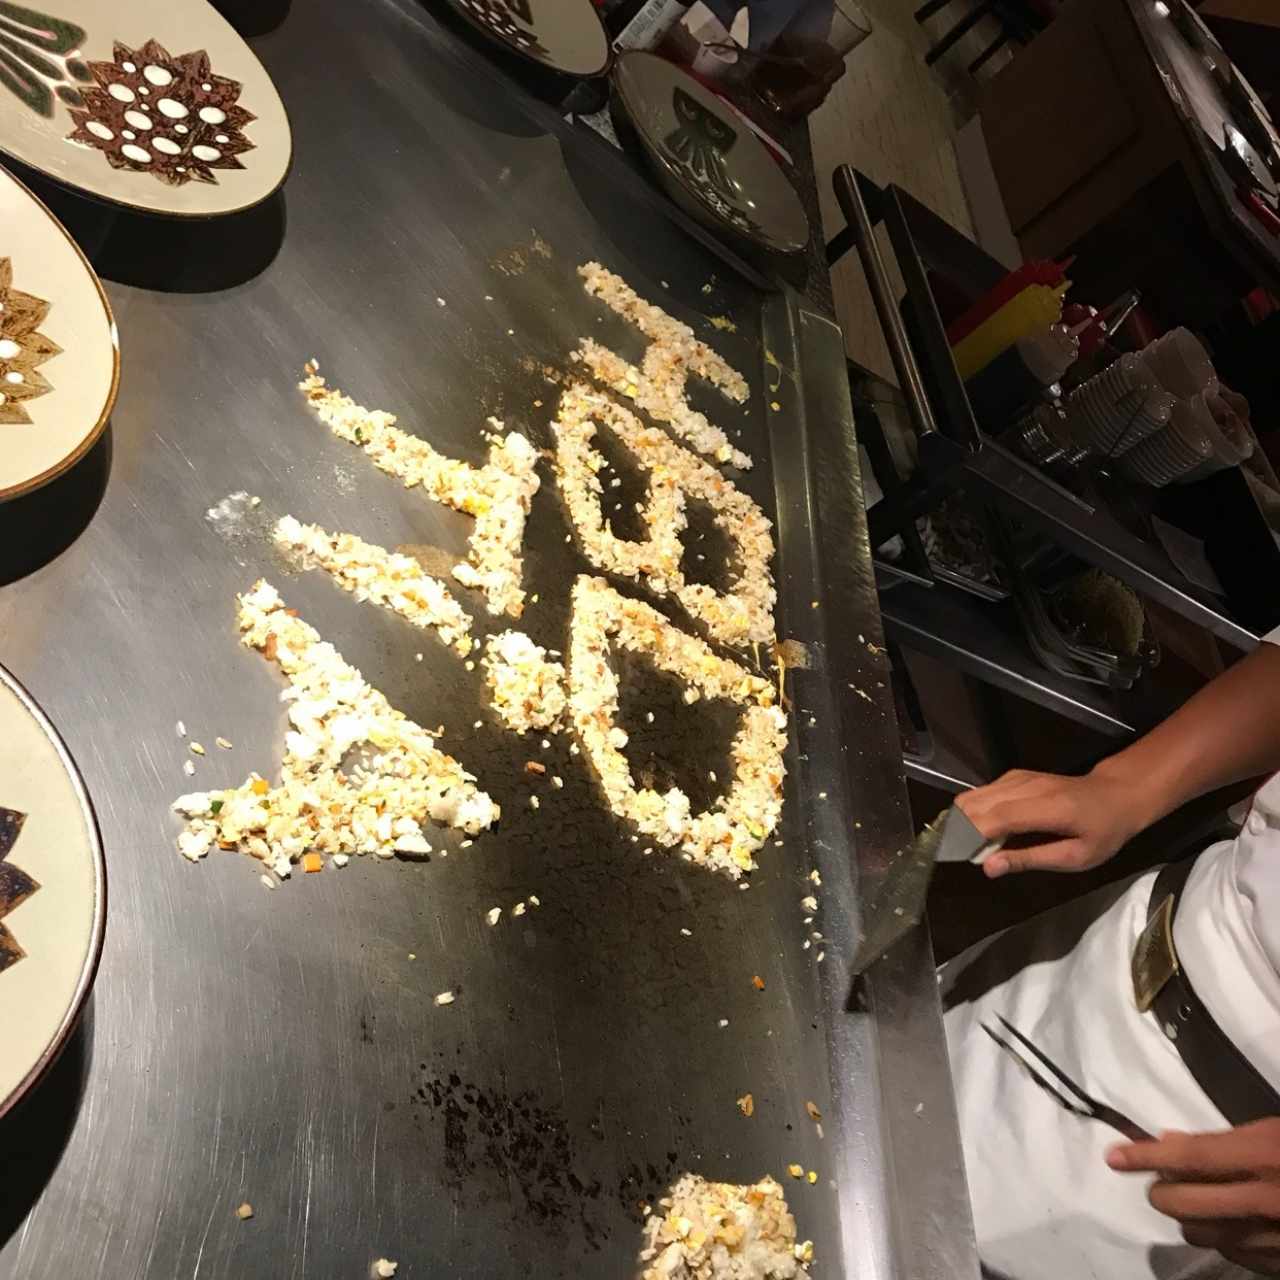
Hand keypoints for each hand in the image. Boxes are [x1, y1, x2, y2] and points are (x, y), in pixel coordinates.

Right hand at [954, 766, 1147, 878]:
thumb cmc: (1102, 832)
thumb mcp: (1075, 857)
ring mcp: (1018, 778)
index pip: (996, 818)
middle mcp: (1027, 786)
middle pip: (975, 803)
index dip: (969, 836)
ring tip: (964, 846)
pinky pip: (982, 793)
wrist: (1117, 795)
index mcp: (1048, 808)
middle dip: (957, 831)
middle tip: (956, 856)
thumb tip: (989, 867)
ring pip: (973, 796)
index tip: (952, 856)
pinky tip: (978, 831)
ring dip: (962, 821)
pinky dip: (972, 812)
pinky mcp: (1014, 776)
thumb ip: (1030, 860)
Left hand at [1107, 1122, 1279, 1274]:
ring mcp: (1277, 1238)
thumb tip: (1170, 1142)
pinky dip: (1223, 1239)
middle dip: (1161, 1192)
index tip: (1114, 1156)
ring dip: (1189, 1218)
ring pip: (1202, 1235)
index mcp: (1265, 1156)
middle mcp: (1267, 1200)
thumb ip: (1225, 1140)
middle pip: (1185, 1204)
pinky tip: (1230, 1224)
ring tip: (1197, 1202)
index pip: (1188, 1157)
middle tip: (1159, 1182)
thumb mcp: (1274, 1131)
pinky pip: (1235, 1256)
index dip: (1144, 1155)